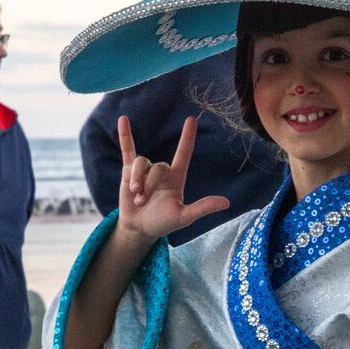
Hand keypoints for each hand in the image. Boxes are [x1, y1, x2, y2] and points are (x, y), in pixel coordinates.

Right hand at [117, 115, 228, 242]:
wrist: (139, 228)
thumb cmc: (163, 223)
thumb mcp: (183, 217)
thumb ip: (202, 208)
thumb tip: (226, 203)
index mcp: (176, 177)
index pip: (184, 152)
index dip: (187, 137)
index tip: (191, 119)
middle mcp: (162, 171)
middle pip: (157, 166)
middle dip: (148, 185)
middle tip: (143, 203)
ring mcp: (145, 170)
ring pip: (141, 163)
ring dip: (137, 180)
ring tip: (135, 197)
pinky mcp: (129, 171)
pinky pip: (128, 149)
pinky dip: (125, 135)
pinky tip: (123, 120)